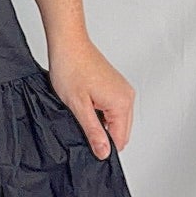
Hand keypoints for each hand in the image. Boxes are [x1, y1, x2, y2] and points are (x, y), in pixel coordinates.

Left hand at [47, 36, 133, 157]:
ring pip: (116, 120)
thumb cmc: (71, 68)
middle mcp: (127, 96)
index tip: (87, 145)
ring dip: (101, 123)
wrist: (68, 43)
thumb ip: (93, 132)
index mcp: (122, 103)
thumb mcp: (78, 106)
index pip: (120, 139)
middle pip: (121, 131)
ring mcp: (122, 89)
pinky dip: (101, 112)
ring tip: (82, 113)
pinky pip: (113, 108)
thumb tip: (104, 153)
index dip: (103, 148)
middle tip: (81, 129)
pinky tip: (86, 106)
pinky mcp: (115, 85)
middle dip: (103, 135)